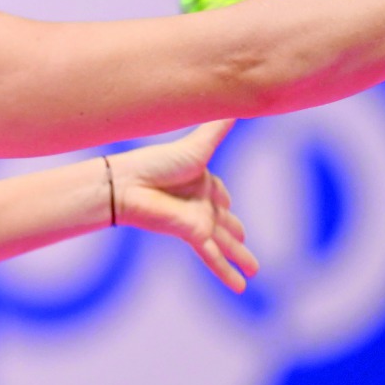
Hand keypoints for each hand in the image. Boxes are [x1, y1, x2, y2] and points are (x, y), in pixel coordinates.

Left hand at [109, 120, 258, 292]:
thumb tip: (238, 97)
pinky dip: (227, 272)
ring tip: (254, 271)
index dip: (225, 200)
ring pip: (225, 244)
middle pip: (225, 223)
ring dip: (239, 258)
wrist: (130, 185)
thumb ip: (219, 126)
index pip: (220, 194)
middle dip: (236, 235)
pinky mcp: (192, 235)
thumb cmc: (157, 162)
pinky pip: (215, 257)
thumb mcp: (198, 144)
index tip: (228, 205)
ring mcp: (198, 221)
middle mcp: (201, 203)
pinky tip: (241, 287)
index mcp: (202, 181)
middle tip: (247, 245)